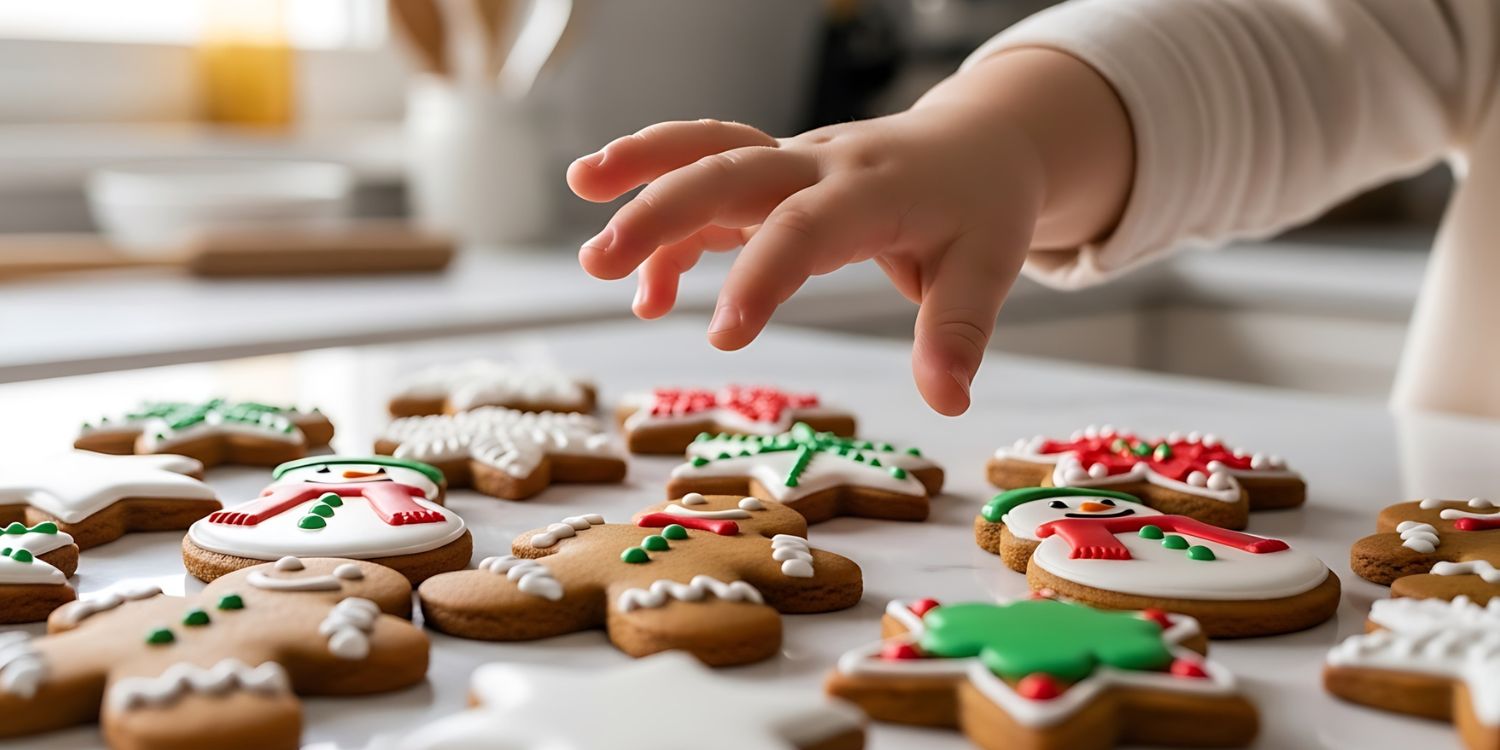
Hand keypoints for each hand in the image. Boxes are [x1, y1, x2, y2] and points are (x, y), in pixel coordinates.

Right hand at [568, 49, 1131, 415]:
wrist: (978, 142)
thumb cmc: (981, 207)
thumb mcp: (990, 265)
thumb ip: (959, 329)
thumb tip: (946, 403)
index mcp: (873, 188)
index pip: (805, 227)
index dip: (760, 277)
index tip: (722, 339)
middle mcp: (820, 164)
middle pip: (729, 169)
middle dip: (659, 210)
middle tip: (597, 262)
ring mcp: (791, 164)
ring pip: (706, 152)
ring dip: (640, 175)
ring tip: (582, 211)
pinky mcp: (774, 178)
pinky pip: (709, 186)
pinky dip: (670, 232)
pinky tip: (647, 296)